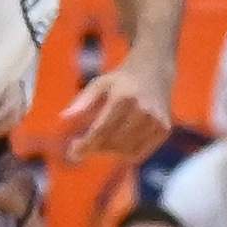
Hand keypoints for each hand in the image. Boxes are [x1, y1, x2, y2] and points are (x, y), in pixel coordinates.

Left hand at [60, 57, 175, 164]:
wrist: (154, 72)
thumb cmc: (121, 80)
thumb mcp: (99, 84)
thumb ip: (82, 101)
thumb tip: (64, 118)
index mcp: (124, 98)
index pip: (102, 130)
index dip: (86, 144)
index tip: (73, 153)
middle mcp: (143, 111)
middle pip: (113, 142)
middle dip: (94, 149)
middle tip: (80, 148)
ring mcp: (155, 122)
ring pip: (126, 150)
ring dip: (108, 152)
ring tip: (98, 144)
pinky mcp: (163, 130)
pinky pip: (140, 152)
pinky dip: (125, 154)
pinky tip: (115, 146)